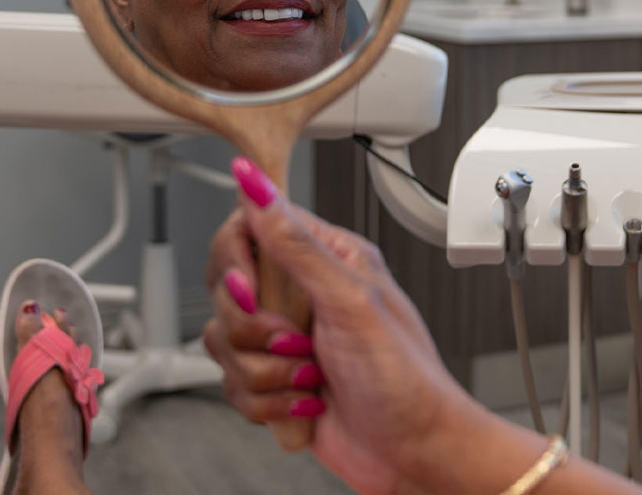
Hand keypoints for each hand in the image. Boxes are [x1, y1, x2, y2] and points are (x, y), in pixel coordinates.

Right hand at [204, 158, 478, 494]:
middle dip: (252, 328)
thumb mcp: (350, 301)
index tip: (247, 289)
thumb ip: (296, 242)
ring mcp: (284, 337)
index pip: (250, 227)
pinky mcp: (273, 378)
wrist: (416, 458)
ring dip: (264, 372)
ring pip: (224, 339)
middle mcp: (301, 291)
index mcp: (325, 256)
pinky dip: (265, 403)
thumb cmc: (406, 381)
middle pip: (226, 287)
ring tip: (308, 377)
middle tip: (293, 342)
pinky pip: (232, 382)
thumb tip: (256, 182)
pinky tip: (303, 404)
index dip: (235, 259)